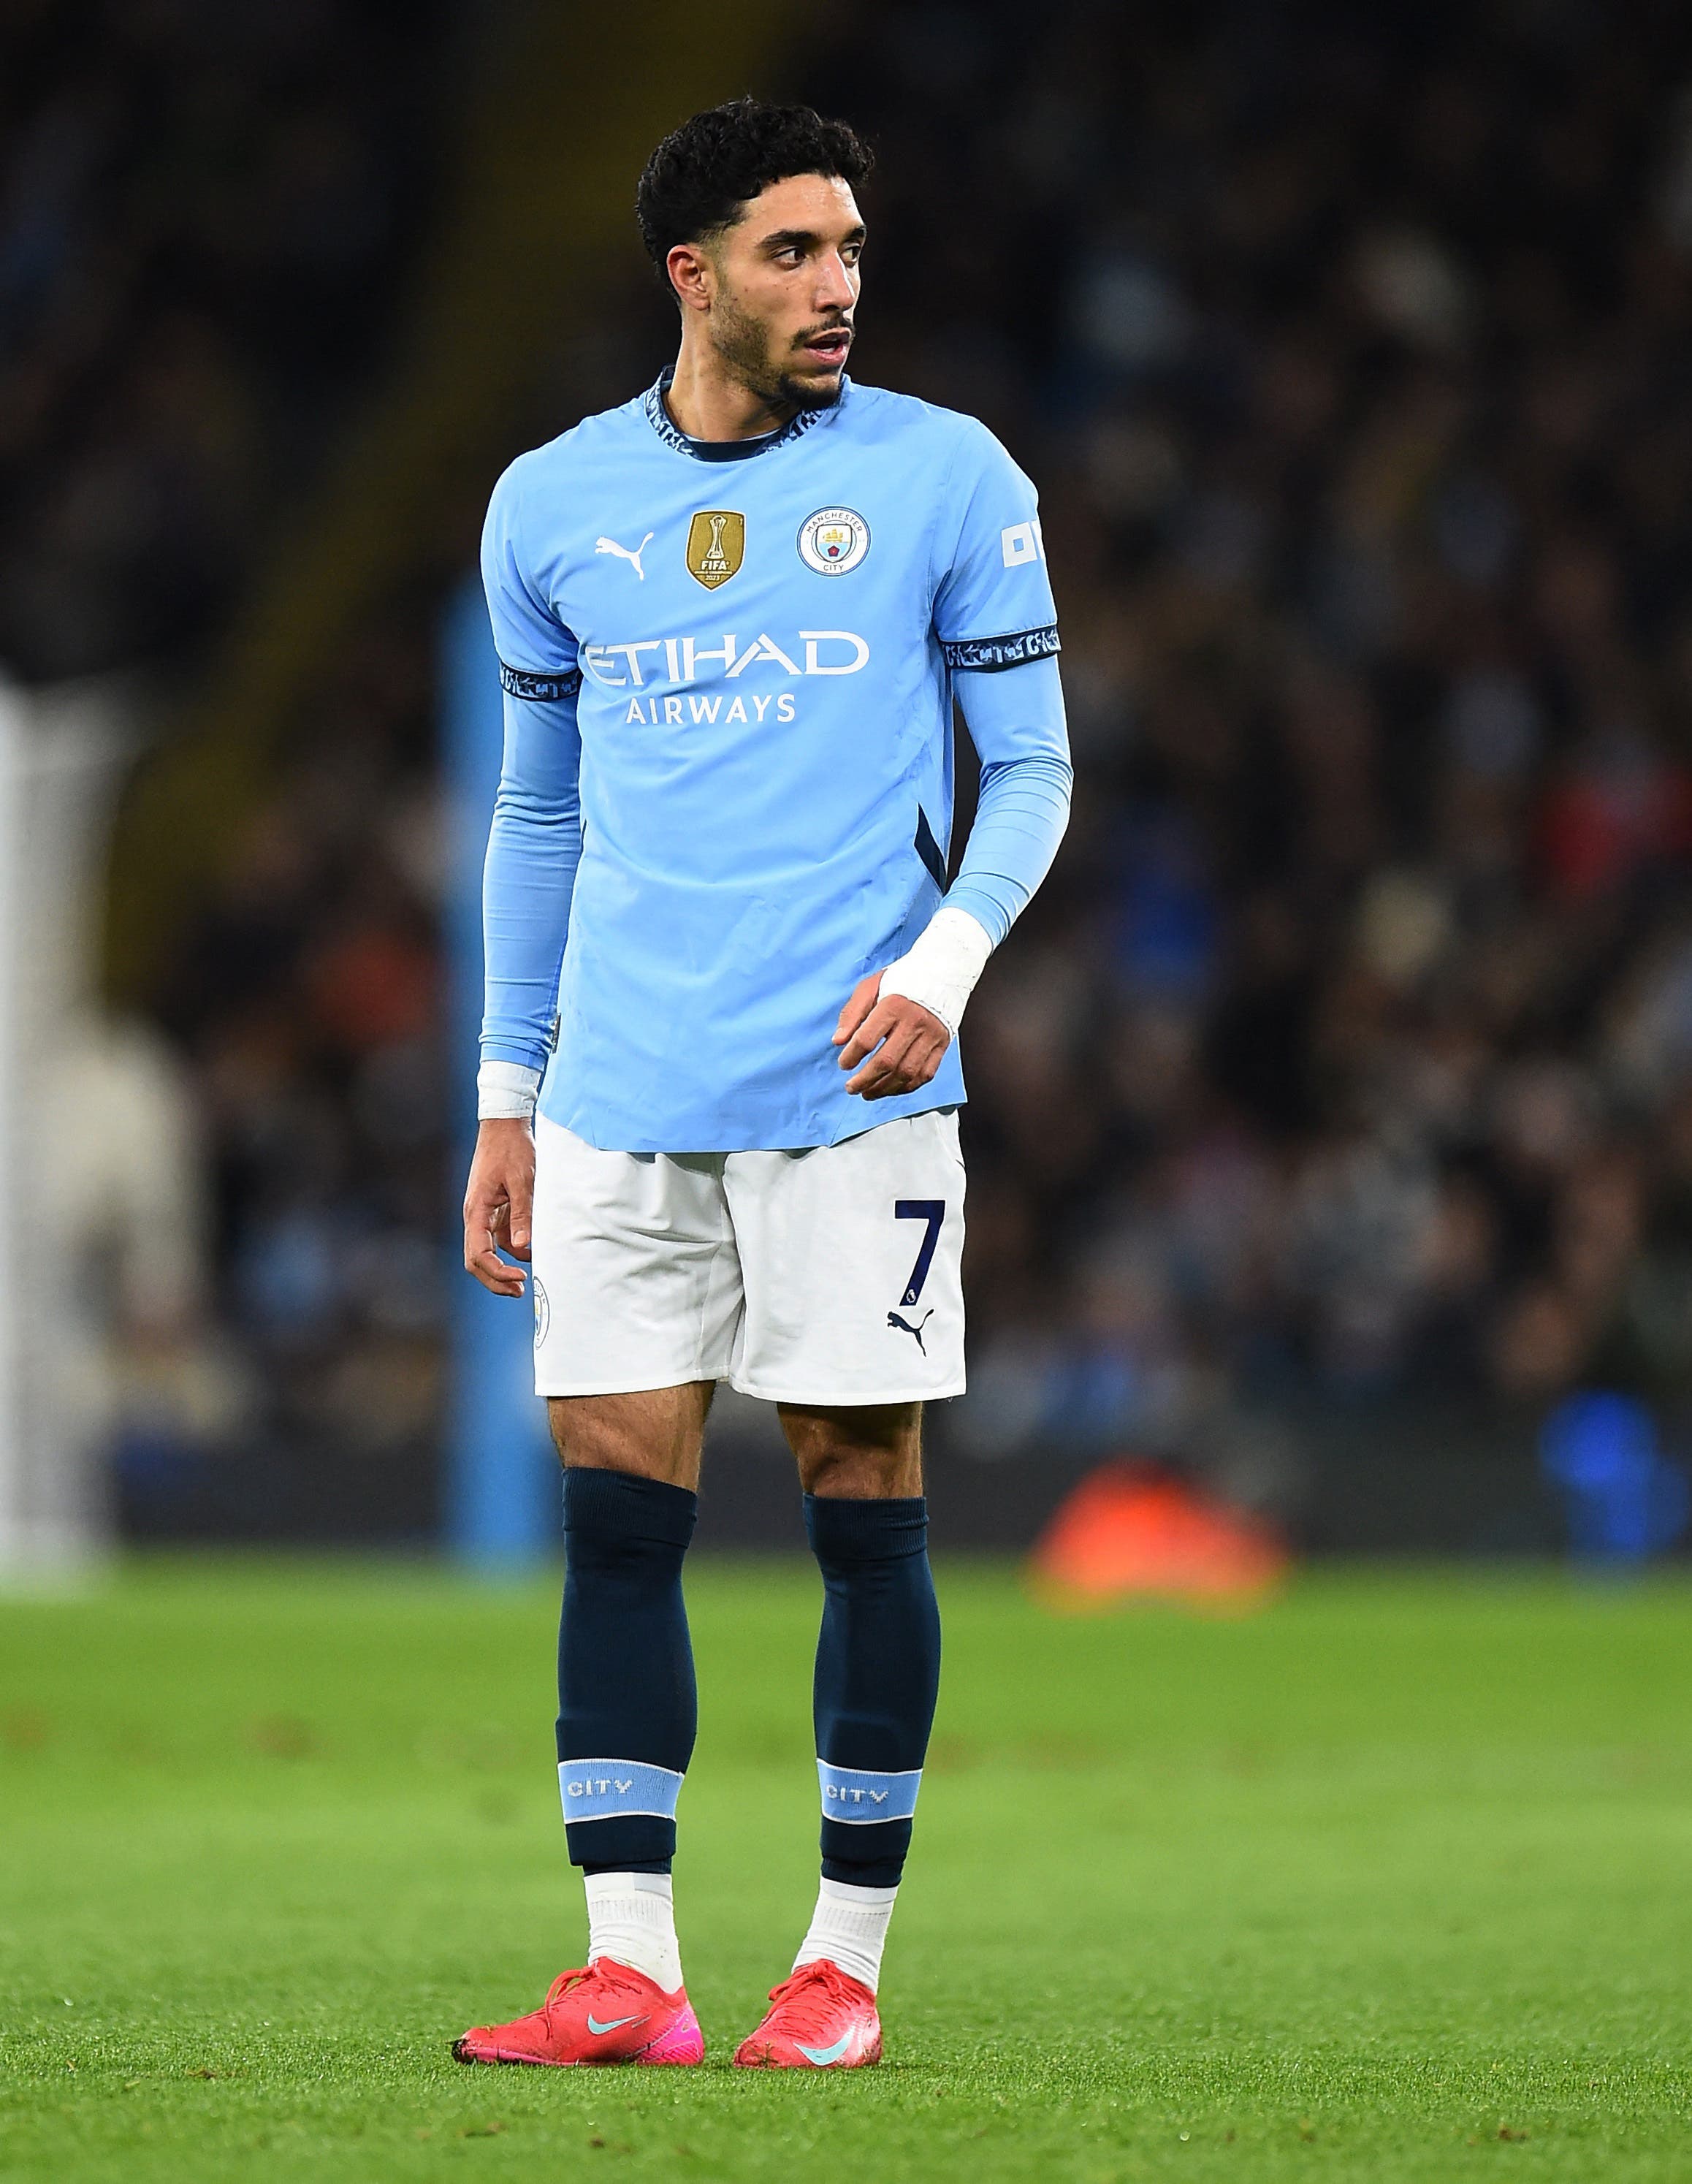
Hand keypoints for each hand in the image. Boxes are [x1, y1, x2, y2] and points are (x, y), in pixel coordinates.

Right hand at [463, 1118, 534, 1295]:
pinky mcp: (496, 1210)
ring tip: (529, 1276)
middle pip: (477, 1260)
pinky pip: (500, 1238)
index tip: (520, 1279)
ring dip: (505, 1266)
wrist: (505, 1125)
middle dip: (496, 1279)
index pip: (478, 1254)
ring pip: (488, 1252)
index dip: (497, 1272)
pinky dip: (513, 1249)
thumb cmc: (512, 1149)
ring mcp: (485, 1214)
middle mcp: (476, 1216)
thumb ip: (522, 1214)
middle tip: (521, 1291)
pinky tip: (532, 1250)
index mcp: (476, 1211)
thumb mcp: (523, 1181)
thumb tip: (522, 1246)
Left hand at [833, 972, 950, 1099]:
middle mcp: (915, 1022)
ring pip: (906, 1073)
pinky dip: (905, 1087)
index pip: (866, 1039)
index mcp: (893, 1005)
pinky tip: (890, 1088)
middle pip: (886, 1061)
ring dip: (884, 1088)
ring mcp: (931, 1036)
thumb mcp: (870, 987)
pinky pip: (924, 1074)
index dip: (851, 1057)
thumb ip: (852, 1013)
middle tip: (851, 1087)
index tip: (843, 1064)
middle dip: (864, 1080)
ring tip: (867, 1093)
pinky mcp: (943, 1045)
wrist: (942, 973)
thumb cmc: (901, 980)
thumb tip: (838, 1042)